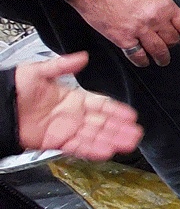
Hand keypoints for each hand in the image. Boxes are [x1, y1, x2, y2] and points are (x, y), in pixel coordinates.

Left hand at [14, 53, 142, 158]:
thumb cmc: (13, 88)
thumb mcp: (38, 70)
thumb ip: (62, 64)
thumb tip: (83, 57)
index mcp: (73, 98)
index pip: (101, 104)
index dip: (116, 110)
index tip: (131, 114)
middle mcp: (72, 115)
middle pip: (102, 122)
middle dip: (120, 128)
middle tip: (137, 132)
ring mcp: (66, 129)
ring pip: (94, 136)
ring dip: (112, 140)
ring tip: (129, 144)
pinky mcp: (56, 142)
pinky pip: (78, 147)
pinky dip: (93, 149)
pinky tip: (106, 151)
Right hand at [67, 0, 179, 67]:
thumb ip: (158, 6)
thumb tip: (163, 19)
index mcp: (164, 5)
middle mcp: (155, 19)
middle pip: (172, 40)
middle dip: (171, 45)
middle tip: (168, 46)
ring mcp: (139, 30)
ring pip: (159, 51)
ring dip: (162, 58)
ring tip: (161, 60)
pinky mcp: (123, 39)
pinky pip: (138, 56)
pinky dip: (142, 61)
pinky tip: (143, 61)